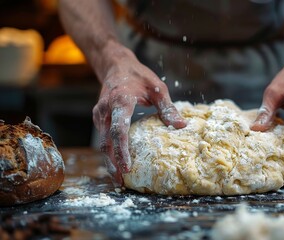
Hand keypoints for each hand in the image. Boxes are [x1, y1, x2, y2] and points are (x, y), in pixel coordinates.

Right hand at [92, 47, 185, 185]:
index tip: (127, 167)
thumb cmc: (139, 76)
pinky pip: (103, 137)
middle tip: (121, 181)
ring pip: (102, 142)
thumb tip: (181, 126)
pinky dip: (109, 151)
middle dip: (113, 162)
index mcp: (120, 101)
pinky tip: (117, 162)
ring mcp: (100, 114)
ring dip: (110, 160)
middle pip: (107, 141)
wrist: (116, 65)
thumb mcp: (158, 88)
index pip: (119, 130)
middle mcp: (105, 109)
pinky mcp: (99, 118)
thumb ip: (167, 108)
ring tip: (119, 178)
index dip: (122, 150)